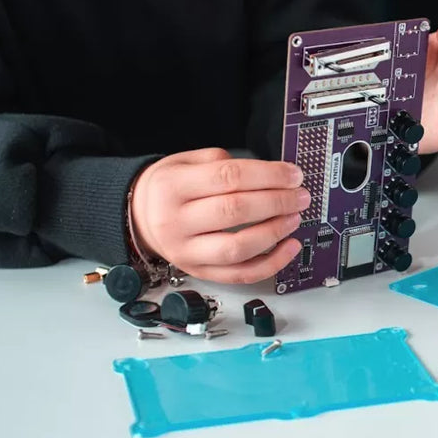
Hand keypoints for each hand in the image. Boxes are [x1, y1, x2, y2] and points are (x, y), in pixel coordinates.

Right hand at [131, 148, 307, 282]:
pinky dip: (271, 264)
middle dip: (276, 202)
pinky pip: (241, 275)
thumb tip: (271, 175)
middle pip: (235, 211)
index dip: (267, 175)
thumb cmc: (168, 188)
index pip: (228, 178)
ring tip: (294, 217)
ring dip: (275, 232)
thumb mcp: (185, 162)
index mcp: (172, 187)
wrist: (138, 217)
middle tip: (299, 196)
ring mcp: (187, 252)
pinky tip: (289, 247)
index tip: (292, 174)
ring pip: (238, 248)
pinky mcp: (200, 272)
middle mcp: (176, 221)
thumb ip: (222, 164)